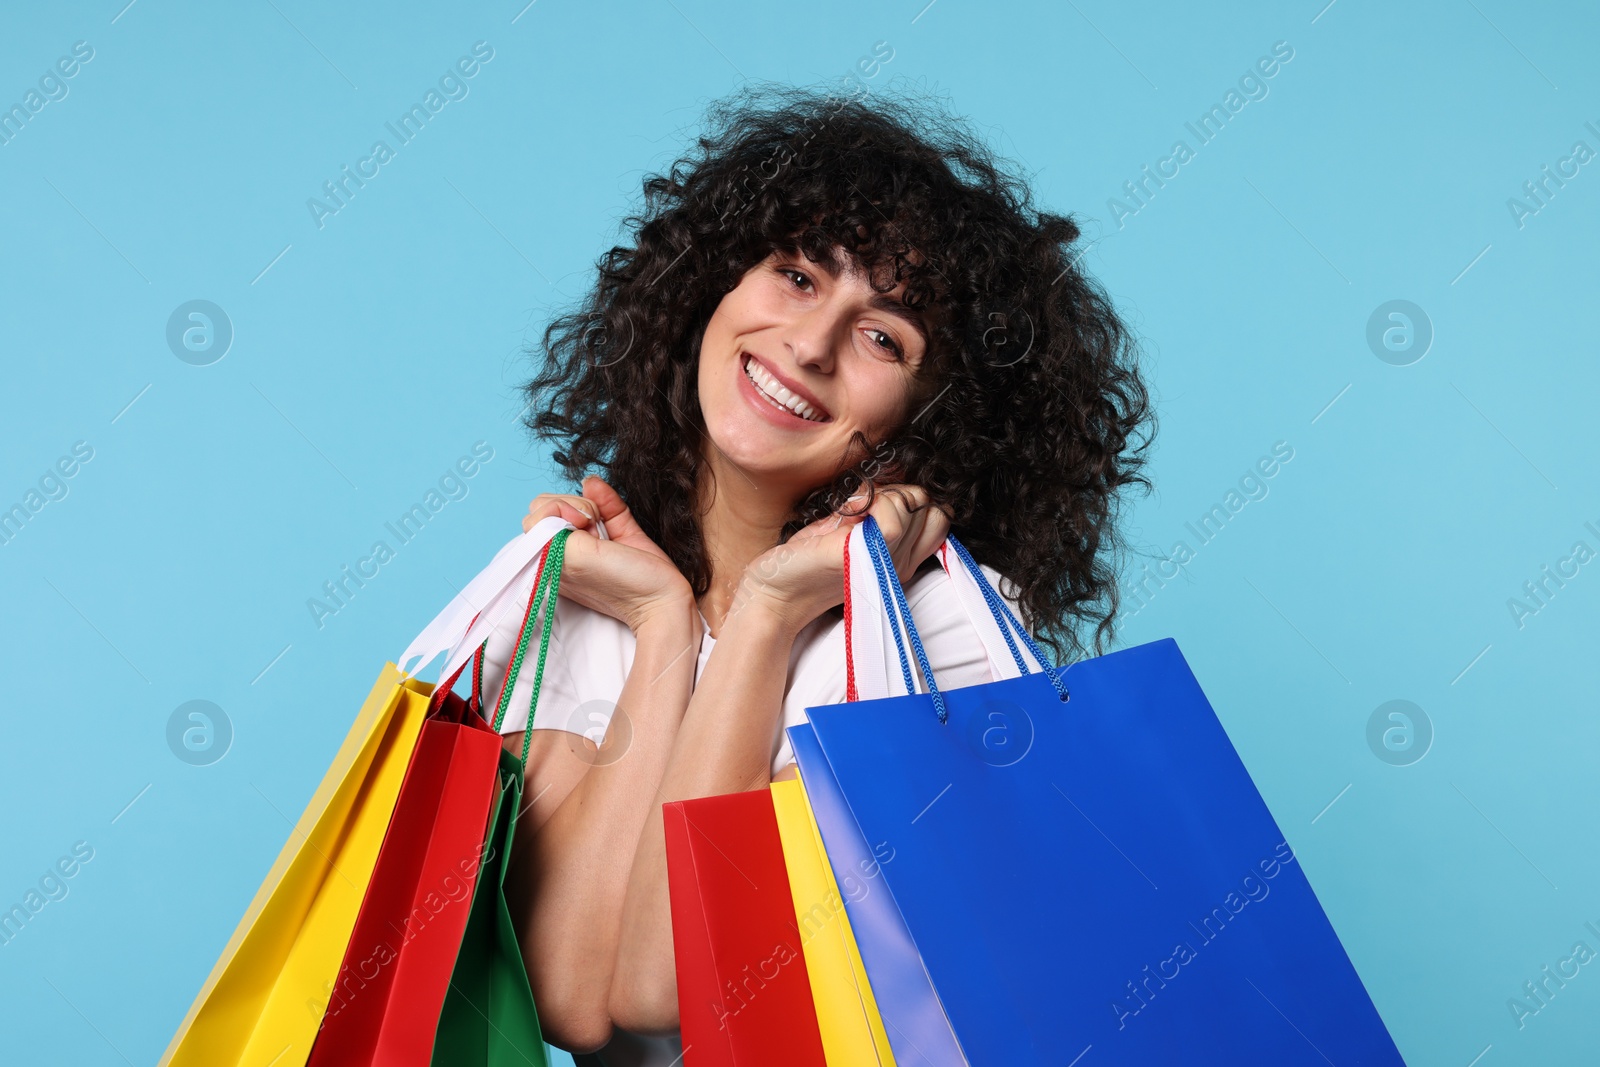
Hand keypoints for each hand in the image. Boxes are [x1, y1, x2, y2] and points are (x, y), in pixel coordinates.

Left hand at [523, 476, 692, 632]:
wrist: (661, 598)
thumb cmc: (619, 587)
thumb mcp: (576, 558)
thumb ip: (554, 530)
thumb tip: (554, 504)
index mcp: (549, 560)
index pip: (534, 519)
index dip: (554, 513)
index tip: (576, 526)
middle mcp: (566, 549)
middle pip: (550, 506)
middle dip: (570, 507)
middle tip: (590, 527)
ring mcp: (589, 538)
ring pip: (574, 500)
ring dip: (589, 504)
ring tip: (603, 526)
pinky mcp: (613, 529)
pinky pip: (601, 499)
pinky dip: (602, 493)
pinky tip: (602, 495)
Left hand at [736, 484, 950, 636]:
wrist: (775, 588)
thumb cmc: (811, 556)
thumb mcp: (858, 529)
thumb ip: (886, 513)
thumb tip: (900, 488)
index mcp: (902, 558)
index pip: (940, 518)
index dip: (915, 500)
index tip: (881, 503)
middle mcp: (901, 565)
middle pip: (931, 508)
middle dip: (901, 493)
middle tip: (867, 506)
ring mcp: (884, 563)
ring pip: (912, 508)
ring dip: (884, 496)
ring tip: (853, 511)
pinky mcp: (862, 559)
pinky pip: (892, 522)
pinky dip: (870, 502)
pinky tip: (845, 512)